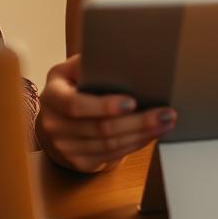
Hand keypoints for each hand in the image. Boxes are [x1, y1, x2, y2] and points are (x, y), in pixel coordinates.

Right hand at [36, 53, 177, 173]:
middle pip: (100, 129)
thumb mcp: (74, 69)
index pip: (76, 105)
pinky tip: (151, 134)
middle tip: (165, 113)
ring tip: (165, 123)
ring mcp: (64, 147)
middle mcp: (53, 124)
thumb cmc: (73, 85)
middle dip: (137, 122)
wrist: (58, 116)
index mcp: (52, 95)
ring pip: (109, 146)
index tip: (133, 102)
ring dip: (142, 135)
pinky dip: (135, 145)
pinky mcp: (78, 162)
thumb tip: (123, 56)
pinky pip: (111, 157)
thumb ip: (91, 63)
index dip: (104, 106)